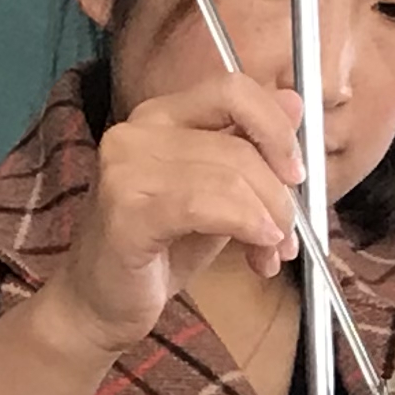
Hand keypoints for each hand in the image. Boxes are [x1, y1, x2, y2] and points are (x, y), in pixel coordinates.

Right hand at [33, 73, 303, 362]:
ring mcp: (125, 168)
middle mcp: (137, 131)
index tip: (296, 172)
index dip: (276, 127)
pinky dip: (245, 226)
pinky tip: (257, 253)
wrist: (98, 305)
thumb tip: (295, 101)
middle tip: (289, 235)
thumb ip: (250, 149)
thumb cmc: (158, 252)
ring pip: (231, 176)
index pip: (232, 89)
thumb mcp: (217, 195)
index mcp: (160, 116)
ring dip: (268, 220)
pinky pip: (205, 205)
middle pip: (239, 144)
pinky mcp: (126, 211)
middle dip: (280, 194)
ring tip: (271, 254)